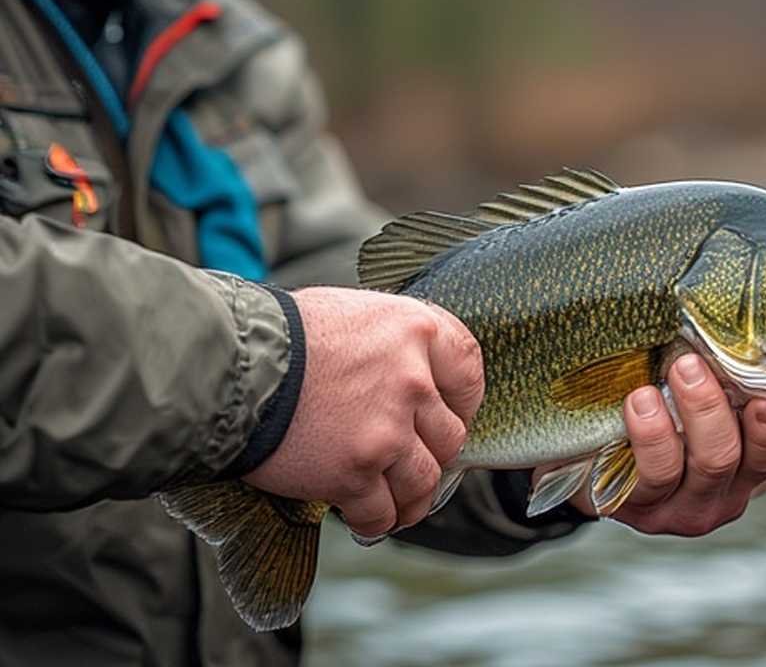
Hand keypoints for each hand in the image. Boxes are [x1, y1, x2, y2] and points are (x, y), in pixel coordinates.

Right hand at [243, 287, 482, 538]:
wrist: (225, 368)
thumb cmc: (279, 335)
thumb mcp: (350, 314)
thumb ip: (391, 345)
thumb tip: (408, 371)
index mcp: (415, 331)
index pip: (469, 372)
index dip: (465, 402)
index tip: (451, 416)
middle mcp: (412, 381)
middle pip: (450, 435)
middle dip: (432, 455)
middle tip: (410, 463)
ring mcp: (387, 432)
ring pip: (424, 481)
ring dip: (411, 499)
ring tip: (393, 505)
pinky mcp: (355, 474)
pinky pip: (382, 513)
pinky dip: (374, 522)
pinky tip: (361, 520)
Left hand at [569, 353, 765, 534]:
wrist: (602, 461)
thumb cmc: (665, 422)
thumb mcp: (701, 408)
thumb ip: (723, 384)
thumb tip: (728, 330)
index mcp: (742, 471)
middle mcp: (713, 496)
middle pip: (721, 459)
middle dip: (706, 409)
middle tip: (687, 366)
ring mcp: (671, 507)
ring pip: (673, 470)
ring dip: (660, 429)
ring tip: (646, 393)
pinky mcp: (630, 507)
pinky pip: (635, 478)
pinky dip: (635, 442)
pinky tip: (631, 409)